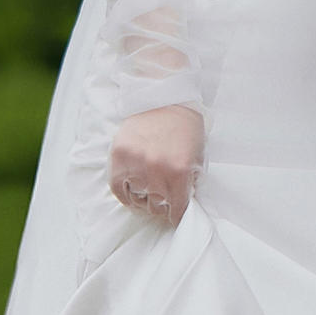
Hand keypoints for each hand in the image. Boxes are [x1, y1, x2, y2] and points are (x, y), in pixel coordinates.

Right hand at [107, 106, 200, 225]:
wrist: (166, 98)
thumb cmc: (185, 127)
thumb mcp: (197, 157)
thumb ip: (189, 183)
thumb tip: (182, 205)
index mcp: (180, 171)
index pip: (177, 210)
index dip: (177, 215)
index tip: (176, 216)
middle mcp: (157, 170)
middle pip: (156, 208)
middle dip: (162, 206)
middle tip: (164, 200)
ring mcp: (136, 163)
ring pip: (137, 200)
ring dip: (144, 199)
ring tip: (148, 192)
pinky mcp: (119, 155)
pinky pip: (118, 188)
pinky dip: (125, 194)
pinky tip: (132, 192)